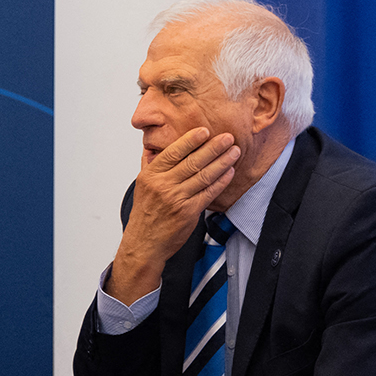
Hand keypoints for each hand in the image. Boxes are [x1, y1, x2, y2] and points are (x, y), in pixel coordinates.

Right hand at [105, 128, 240, 303]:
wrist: (144, 244)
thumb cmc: (145, 214)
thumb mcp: (142, 186)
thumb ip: (150, 165)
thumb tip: (152, 146)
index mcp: (151, 175)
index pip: (173, 152)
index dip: (191, 140)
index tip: (205, 131)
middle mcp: (163, 185)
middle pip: (192, 162)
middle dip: (213, 147)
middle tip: (228, 137)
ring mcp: (176, 199)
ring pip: (203, 176)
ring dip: (222, 162)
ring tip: (234, 152)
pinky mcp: (188, 212)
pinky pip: (208, 193)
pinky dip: (221, 181)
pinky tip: (229, 172)